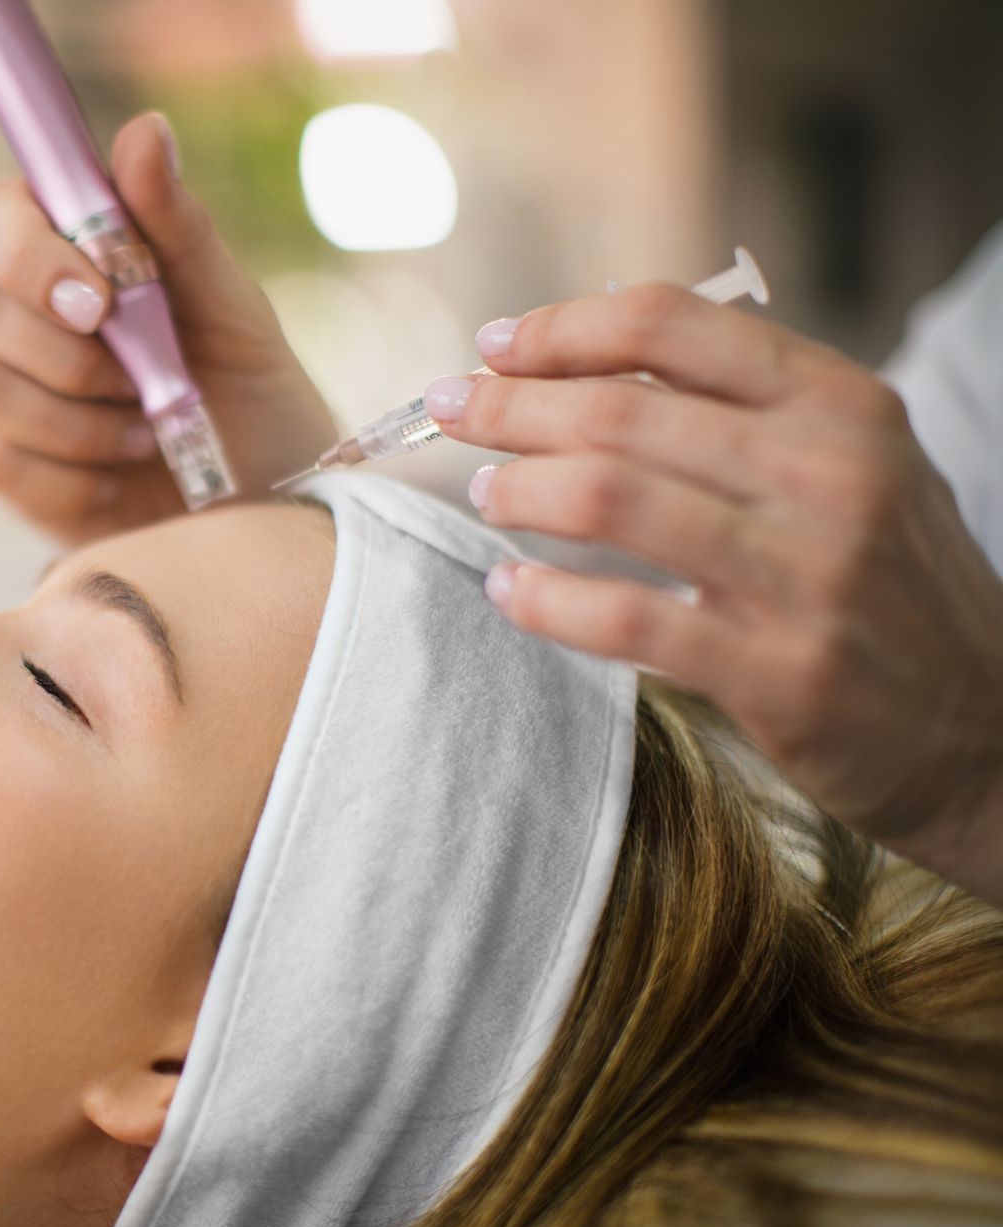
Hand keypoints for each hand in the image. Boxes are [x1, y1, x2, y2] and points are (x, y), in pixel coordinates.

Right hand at [0, 112, 338, 545]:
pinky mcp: (10, 472)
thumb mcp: (234, 310)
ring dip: (72, 414)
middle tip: (135, 378)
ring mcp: (7, 395)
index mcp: (69, 255)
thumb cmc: (253, 395)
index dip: (28, 251)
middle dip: (55, 345)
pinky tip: (122, 474)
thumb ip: (178, 228)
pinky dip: (71, 472)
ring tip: (146, 429)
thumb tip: (144, 130)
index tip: (101, 298)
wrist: (268, 507)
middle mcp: (21, 317)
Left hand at [429, 287, 1002, 904]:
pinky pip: (625, 619)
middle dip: (511, 404)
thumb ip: (743, 412)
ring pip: (609, 498)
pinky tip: (507, 590)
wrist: (990, 728)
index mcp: (842, 403)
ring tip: (485, 494)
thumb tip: (586, 363)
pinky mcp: (777, 672)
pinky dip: (545, 599)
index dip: (562, 327)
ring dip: (519, 490)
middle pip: (621, 408)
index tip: (492, 342)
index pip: (673, 325)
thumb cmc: (890, 586)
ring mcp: (805, 575)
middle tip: (450, 410)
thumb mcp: (854, 466)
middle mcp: (828, 473)